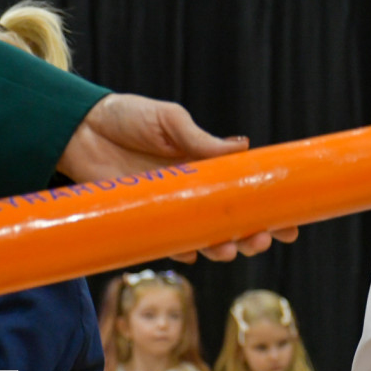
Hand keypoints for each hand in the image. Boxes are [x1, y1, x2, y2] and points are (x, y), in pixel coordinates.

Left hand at [57, 93, 298, 260]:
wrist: (78, 129)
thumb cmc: (128, 118)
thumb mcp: (170, 121)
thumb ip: (202, 140)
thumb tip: (243, 148)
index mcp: (210, 166)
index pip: (248, 192)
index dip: (272, 210)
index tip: (292, 224)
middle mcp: (196, 193)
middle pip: (234, 223)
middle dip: (253, 235)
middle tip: (263, 239)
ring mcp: (172, 210)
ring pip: (206, 238)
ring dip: (223, 248)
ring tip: (229, 249)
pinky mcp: (144, 221)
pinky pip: (169, 244)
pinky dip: (184, 251)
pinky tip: (194, 253)